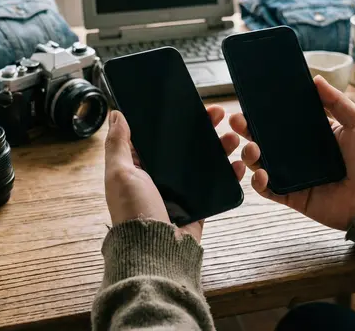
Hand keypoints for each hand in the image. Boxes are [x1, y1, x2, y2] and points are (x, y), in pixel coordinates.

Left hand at [104, 107, 245, 241]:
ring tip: (234, 137)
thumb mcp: (119, 173)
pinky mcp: (197, 206)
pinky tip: (239, 163)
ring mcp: (179, 192)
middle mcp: (157, 178)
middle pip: (183, 147)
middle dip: (202, 129)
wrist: (155, 251)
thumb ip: (118, 143)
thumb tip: (115, 114)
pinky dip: (229, 174)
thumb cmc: (133, 212)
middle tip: (219, 113)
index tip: (189, 103)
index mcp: (136, 168)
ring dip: (220, 147)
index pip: (155, 137)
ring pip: (203, 162)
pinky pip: (216, 185)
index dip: (171, 120)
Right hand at [229, 76, 354, 230]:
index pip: (282, 121)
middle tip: (236, 121)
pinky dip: (259, 183)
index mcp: (313, 135)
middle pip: (265, 140)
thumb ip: (336, 101)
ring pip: (261, 163)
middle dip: (246, 130)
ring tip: (251, 148)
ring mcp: (294, 176)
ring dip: (249, 154)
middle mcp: (299, 154)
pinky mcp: (292, 197)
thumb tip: (315, 79)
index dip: (264, 112)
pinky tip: (261, 173)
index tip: (249, 101)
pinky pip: (268, 190)